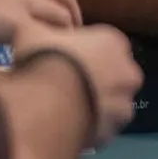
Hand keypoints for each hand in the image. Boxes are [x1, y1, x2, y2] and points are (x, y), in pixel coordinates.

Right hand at [0, 0, 81, 44]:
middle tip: (74, 36)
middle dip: (73, 15)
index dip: (60, 1)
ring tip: (66, 51)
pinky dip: (53, 45)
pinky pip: (47, 34)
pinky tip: (50, 58)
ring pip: (61, 15)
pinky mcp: (18, 21)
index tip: (61, 18)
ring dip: (67, 33)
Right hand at [12, 24, 143, 147]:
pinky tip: (70, 126)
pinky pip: (103, 127)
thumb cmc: (44, 60)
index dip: (83, 53)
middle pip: (112, 74)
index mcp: (112, 41)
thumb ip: (38, 28)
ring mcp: (124, 103)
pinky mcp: (116, 130)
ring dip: (94, 105)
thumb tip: (34, 32)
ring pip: (111, 103)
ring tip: (66, 109)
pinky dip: (90, 127)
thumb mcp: (29, 32)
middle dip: (94, 79)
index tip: (64, 60)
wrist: (48, 104)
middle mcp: (127, 70)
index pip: (103, 45)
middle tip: (66, 86)